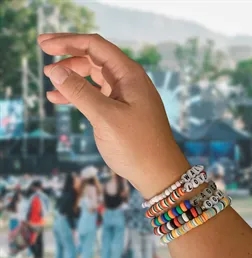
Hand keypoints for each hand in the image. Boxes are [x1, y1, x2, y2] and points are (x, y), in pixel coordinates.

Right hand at [38, 33, 188, 197]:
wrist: (158, 172)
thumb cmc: (136, 145)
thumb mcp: (105, 117)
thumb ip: (79, 92)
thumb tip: (55, 70)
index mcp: (129, 75)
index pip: (95, 46)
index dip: (68, 41)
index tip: (44, 44)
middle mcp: (129, 81)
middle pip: (95, 58)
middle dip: (69, 56)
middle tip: (44, 56)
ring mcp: (126, 96)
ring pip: (95, 77)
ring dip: (73, 77)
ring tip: (50, 81)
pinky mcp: (122, 110)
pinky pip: (98, 96)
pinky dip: (80, 95)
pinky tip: (61, 99)